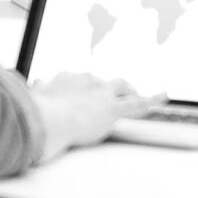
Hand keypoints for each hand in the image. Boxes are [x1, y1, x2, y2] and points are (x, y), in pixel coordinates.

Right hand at [33, 72, 164, 159]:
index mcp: (66, 78)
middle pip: (100, 81)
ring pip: (120, 86)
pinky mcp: (113, 109)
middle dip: (105, 88)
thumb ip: (38, 90)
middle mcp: (86, 80)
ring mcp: (102, 93)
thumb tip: (37, 82)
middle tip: (107, 97)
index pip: (77, 79)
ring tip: (133, 94)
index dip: (81, 88)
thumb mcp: (34, 98)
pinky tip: (164, 96)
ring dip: (127, 89)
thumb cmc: (37, 112)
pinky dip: (152, 99)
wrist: (48, 119)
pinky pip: (137, 104)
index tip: (79, 96)